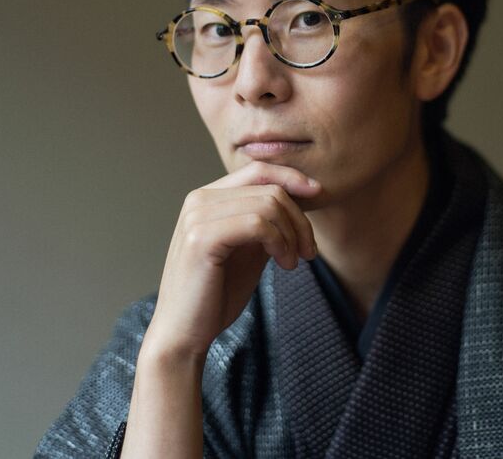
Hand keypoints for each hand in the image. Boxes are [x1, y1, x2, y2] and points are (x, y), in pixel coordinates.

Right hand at [140, 161, 319, 363]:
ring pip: (268, 204)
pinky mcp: (202, 238)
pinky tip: (284, 264)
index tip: (318, 194)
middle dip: (299, 218)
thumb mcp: (249, 248)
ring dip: (292, 234)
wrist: (185, 333)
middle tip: (309, 251)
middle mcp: (199, 199)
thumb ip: (267, 221)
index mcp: (208, 197)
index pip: (258, 170)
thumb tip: (302, 195)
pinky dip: (280, 242)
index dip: (292, 177)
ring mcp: (198, 217)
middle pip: (269, 187)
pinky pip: (258, 224)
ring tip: (294, 261)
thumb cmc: (217, 293)